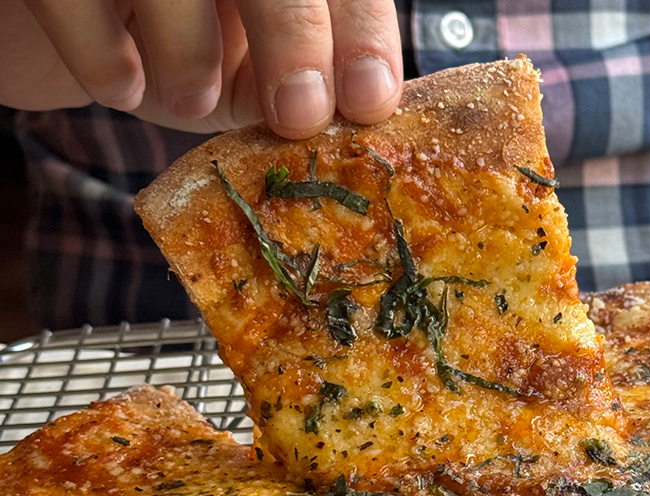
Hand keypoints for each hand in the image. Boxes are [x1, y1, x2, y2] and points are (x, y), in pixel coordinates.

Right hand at [0, 0, 403, 138]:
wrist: (77, 21)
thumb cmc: (187, 44)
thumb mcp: (256, 67)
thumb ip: (306, 82)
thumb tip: (359, 118)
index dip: (362, 29)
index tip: (368, 99)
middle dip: (295, 37)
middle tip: (298, 115)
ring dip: (190, 53)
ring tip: (189, 97)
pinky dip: (105, 55)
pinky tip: (124, 86)